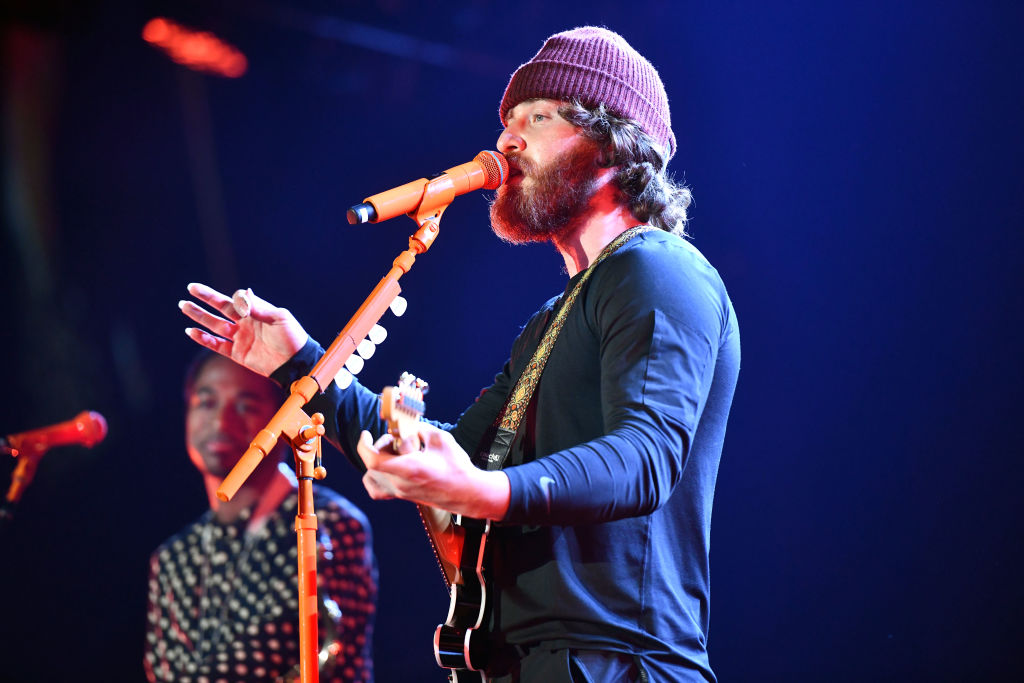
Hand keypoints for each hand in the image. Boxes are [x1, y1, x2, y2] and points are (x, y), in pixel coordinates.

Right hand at [179, 282, 308, 376]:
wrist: (296, 362)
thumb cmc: (292, 337)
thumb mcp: (278, 318)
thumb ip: (258, 307)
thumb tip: (243, 292)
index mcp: (256, 311)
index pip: (234, 300)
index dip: (225, 296)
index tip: (221, 296)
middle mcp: (246, 323)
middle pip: (221, 309)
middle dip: (205, 299)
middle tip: (190, 289)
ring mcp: (240, 338)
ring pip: (215, 325)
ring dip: (199, 316)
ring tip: (183, 306)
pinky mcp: (238, 354)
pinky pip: (217, 345)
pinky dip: (203, 339)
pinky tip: (190, 331)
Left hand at [357, 424, 509, 520]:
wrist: (467, 492)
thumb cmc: (457, 467)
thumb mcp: (440, 438)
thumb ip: (420, 428)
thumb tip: (407, 424)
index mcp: (409, 468)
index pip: (373, 460)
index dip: (364, 445)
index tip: (366, 433)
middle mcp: (400, 483)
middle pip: (374, 463)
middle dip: (381, 445)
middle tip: (396, 438)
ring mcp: (400, 492)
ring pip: (373, 475)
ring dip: (379, 459)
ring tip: (395, 452)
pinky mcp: (403, 496)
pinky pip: (377, 490)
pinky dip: (374, 478)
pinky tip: (387, 468)